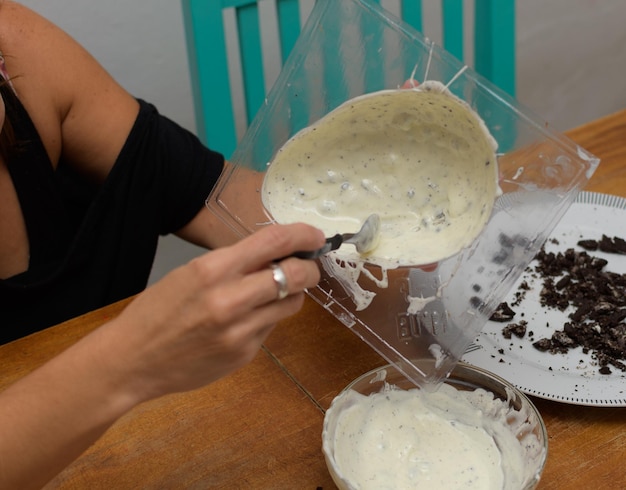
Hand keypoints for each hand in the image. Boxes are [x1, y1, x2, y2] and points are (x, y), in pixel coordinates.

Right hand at [95, 222, 324, 402]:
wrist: (133, 360)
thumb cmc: (158, 310)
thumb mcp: (191, 274)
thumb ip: (234, 264)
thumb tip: (277, 256)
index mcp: (213, 269)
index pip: (274, 241)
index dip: (303, 235)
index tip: (315, 237)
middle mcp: (231, 298)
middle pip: (295, 274)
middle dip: (310, 268)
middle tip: (309, 267)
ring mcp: (240, 330)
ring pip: (292, 303)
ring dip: (292, 295)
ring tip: (274, 295)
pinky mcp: (244, 354)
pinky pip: (272, 328)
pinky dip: (268, 319)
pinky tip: (246, 321)